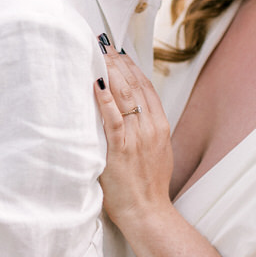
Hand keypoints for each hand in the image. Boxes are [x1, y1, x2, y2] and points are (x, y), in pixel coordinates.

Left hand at [93, 44, 173, 225]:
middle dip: (117, 63)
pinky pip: (112, 119)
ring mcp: (136, 137)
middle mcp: (150, 127)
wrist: (147, 212)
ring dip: (109, 72)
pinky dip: (103, 99)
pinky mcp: (120, 149)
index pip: (146, 87)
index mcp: (160, 126)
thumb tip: (131, 112)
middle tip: (102, 45)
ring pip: (124, 96)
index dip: (131, 67)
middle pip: (134, 86)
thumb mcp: (156, 151)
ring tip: (97, 55)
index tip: (118, 52)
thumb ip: (145, 130)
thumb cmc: (147, 186)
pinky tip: (95, 83)